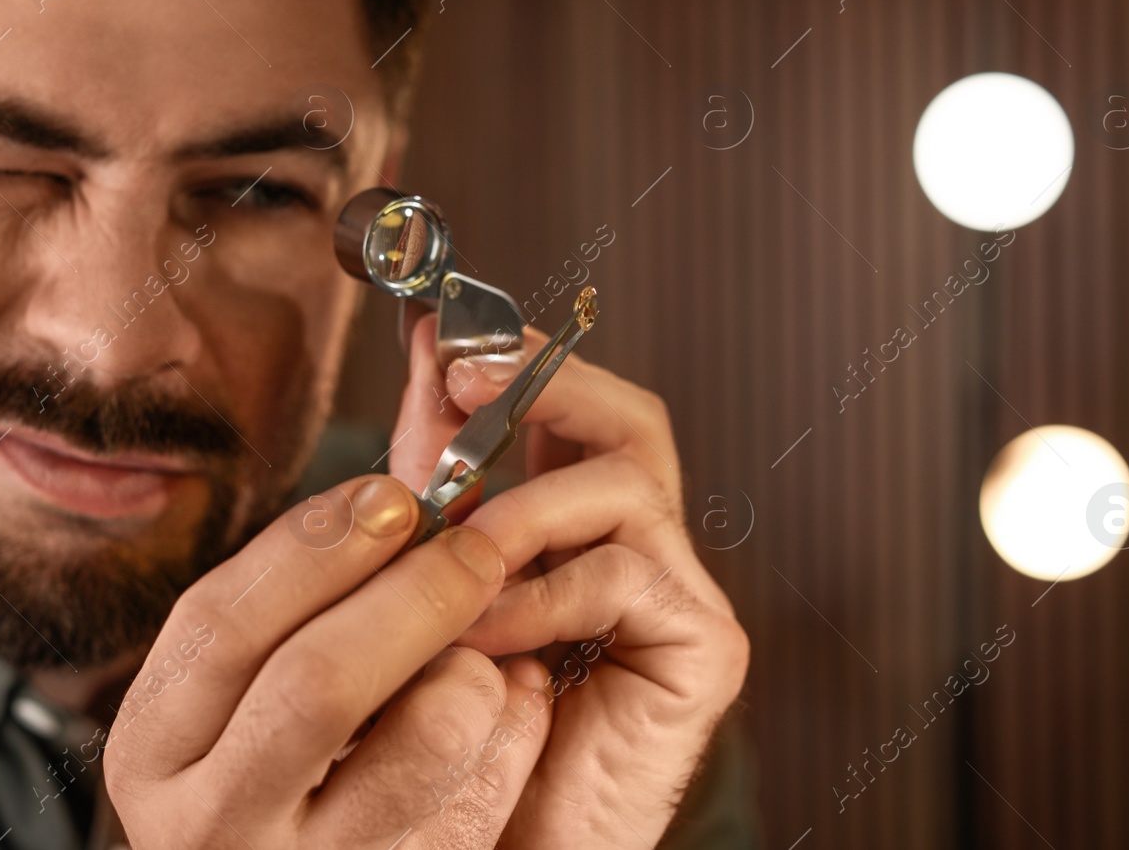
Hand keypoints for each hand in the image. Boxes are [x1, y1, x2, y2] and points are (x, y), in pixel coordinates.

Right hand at [103, 467, 557, 846]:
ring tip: (486, 640)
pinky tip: (514, 699)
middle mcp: (210, 821)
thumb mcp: (239, 704)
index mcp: (156, 749)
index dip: (315, 545)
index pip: (221, 622)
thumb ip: (295, 611)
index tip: (387, 494)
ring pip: (421, 740)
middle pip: (317, 680)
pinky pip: (482, 796)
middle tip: (470, 546)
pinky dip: (513, 730)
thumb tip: (393, 497)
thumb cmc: (276, 781)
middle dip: (409, 592)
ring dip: (467, 667)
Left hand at [389, 315, 749, 847]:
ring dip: (522, 506)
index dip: (520, 359)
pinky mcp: (704, 649)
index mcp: (578, 526)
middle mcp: (640, 549)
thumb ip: (432, 472)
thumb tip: (424, 351)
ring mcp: (679, 595)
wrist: (492, 845)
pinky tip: (481, 638)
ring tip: (454, 552)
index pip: (575, 409)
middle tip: (463, 376)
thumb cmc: (445, 727)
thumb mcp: (425, 573)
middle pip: (628, 419)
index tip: (441, 331)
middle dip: (543, 383)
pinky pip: (624, 576)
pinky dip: (539, 595)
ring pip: (629, 480)